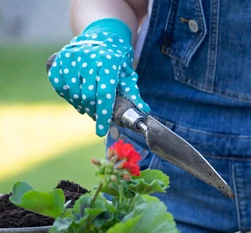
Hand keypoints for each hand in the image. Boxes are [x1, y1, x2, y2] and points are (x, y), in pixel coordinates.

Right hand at [47, 18, 149, 136]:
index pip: (104, 94)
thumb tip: (144, 111)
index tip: (101, 130)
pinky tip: (75, 98)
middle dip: (92, 111)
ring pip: (72, 91)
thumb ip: (133, 93)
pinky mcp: (59, 58)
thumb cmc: (117, 60)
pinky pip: (58, 83)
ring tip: (87, 107)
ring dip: (79, 105)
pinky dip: (65, 94)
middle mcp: (88, 59)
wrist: (101, 36)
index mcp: (108, 63)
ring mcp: (72, 57)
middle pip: (88, 95)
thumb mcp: (128, 74)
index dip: (103, 115)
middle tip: (96, 116)